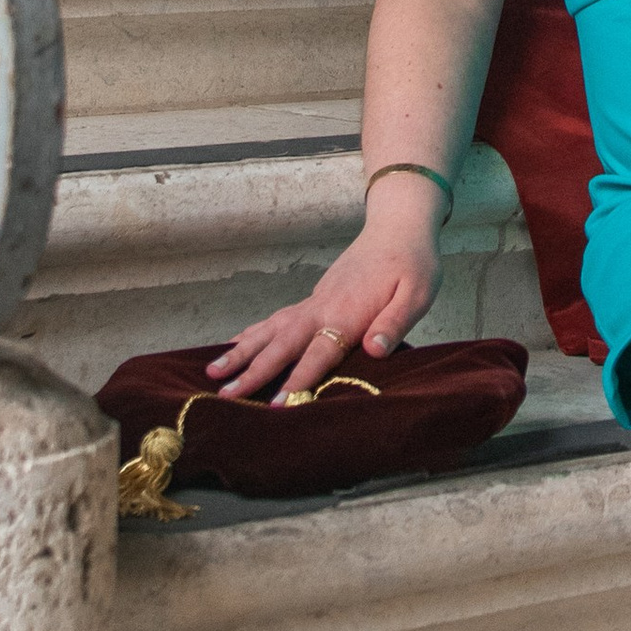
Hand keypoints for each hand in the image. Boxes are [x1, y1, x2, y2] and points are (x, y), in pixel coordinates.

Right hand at [209, 214, 438, 401]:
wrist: (398, 226)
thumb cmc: (413, 264)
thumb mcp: (418, 293)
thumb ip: (395, 323)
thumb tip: (374, 351)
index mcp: (348, 313)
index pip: (319, 352)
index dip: (298, 379)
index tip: (276, 404)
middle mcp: (322, 308)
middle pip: (281, 343)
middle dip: (252, 371)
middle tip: (224, 395)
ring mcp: (313, 302)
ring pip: (269, 330)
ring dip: (241, 352)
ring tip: (212, 372)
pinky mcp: (312, 299)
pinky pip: (274, 320)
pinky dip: (251, 334)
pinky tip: (235, 345)